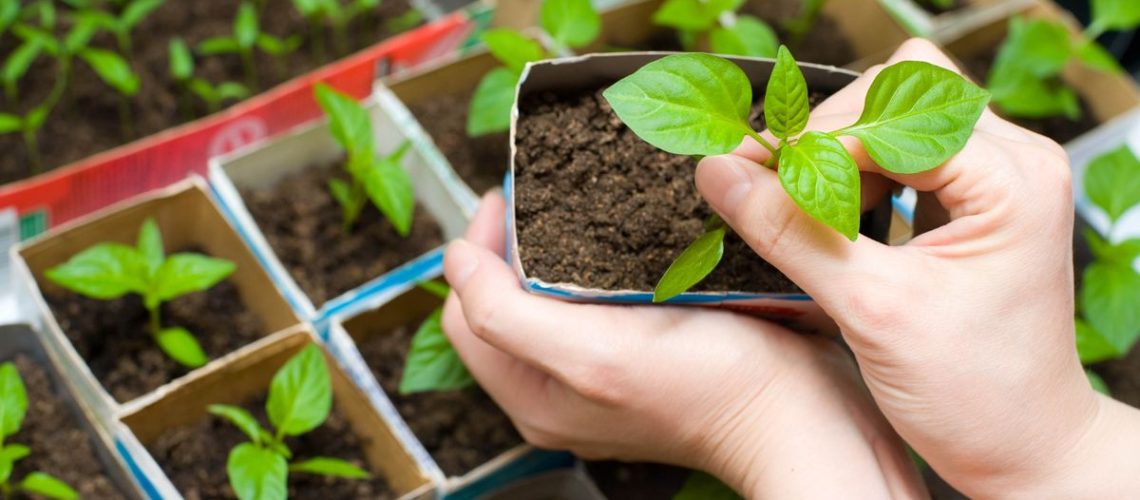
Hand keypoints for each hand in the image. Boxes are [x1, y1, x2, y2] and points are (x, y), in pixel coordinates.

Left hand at [442, 193, 925, 497]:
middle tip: (545, 192)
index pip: (465, 308)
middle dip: (514, 240)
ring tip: (581, 206)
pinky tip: (626, 237)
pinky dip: (597, 262)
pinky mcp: (641, 357)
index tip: (512, 197)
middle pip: (502, 300)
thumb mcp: (594, 355)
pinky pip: (596, 300)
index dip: (480, 245)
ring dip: (556, 246)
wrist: (802, 416)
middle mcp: (558, 388)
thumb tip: (454, 260)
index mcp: (531, 392)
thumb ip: (505, 315)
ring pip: (549, 296)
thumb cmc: (712, 389)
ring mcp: (600, 374)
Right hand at [696, 38, 1139, 496]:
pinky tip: (831, 218)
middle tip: (770, 187)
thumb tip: (718, 174)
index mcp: (1010, 179)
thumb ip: (791, 233)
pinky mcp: (974, 201)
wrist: (1022, 448)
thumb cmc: (974, 394)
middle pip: (894, 94)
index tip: (745, 171)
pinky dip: (853, 176)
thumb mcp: (871, 311)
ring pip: (893, 118)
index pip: (888, 114)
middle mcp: (1013, 162)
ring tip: (803, 211)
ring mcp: (995, 179)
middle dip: (824, 138)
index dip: (811, 140)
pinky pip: (901, 155)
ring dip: (836, 156)